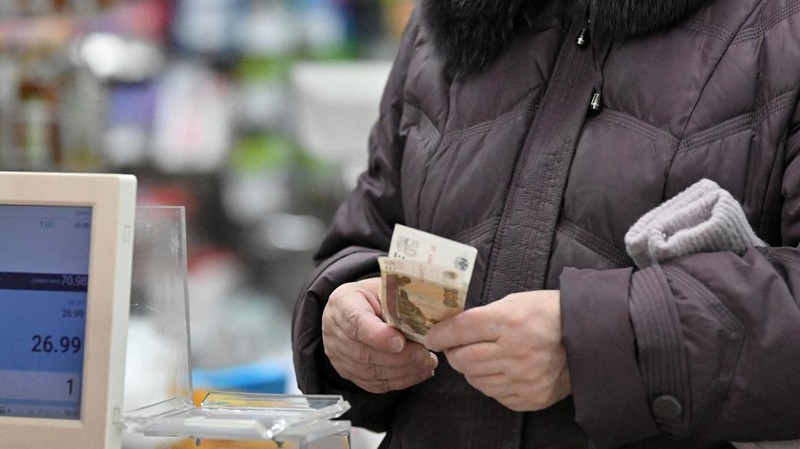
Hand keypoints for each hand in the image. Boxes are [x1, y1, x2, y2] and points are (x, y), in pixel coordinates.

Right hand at [322, 277, 437, 393]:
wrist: (355, 306)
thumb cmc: (374, 295)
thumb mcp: (385, 287)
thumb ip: (398, 301)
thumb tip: (423, 320)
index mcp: (342, 303)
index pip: (356, 323)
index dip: (378, 336)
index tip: (401, 342)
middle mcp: (334, 331)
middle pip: (364, 352)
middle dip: (399, 357)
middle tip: (425, 355)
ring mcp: (337, 354)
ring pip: (370, 372)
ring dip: (403, 371)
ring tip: (427, 363)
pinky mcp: (346, 371)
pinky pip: (373, 383)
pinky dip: (399, 381)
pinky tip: (419, 373)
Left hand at [426, 290, 569, 410]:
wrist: (589, 337)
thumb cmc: (548, 314)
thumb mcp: (515, 302)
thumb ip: (483, 316)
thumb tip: (450, 329)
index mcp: (510, 321)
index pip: (462, 330)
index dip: (441, 334)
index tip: (432, 337)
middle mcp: (516, 352)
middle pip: (464, 360)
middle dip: (454, 354)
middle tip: (456, 348)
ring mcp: (525, 378)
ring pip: (476, 381)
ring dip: (471, 370)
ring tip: (482, 358)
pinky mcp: (532, 398)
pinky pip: (496, 395)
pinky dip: (492, 384)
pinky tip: (501, 371)